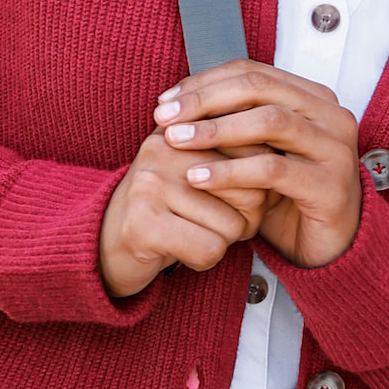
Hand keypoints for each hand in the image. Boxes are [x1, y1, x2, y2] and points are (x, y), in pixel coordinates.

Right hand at [98, 127, 267, 299]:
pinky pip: (209, 249)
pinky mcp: (143, 222)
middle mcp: (164, 147)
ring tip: (192, 234)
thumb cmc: (168, 210)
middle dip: (245, 218)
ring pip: (233, 226)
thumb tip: (284, 161)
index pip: (257, 151)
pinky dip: (204, 261)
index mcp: (184, 128)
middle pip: (251, 189)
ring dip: (222, 242)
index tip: (233, 198)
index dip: (257, 187)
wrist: (105, 245)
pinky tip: (181, 252)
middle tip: (213, 223)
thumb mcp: (203, 174)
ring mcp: (150, 183)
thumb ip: (240, 159)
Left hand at [153, 61, 361, 269]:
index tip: (166, 101)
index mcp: (314, 98)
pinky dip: (230, 170)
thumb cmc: (288, 196)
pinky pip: (273, 169)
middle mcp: (331, 116)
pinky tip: (198, 177)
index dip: (205, 82)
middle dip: (205, 100)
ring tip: (177, 141)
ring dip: (216, 130)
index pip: (253, 72)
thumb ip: (234, 122)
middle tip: (164, 117)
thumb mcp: (260, 151)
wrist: (327, 246)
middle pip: (259, 88)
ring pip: (269, 121)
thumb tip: (176, 101)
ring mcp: (335, 149)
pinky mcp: (330, 185)